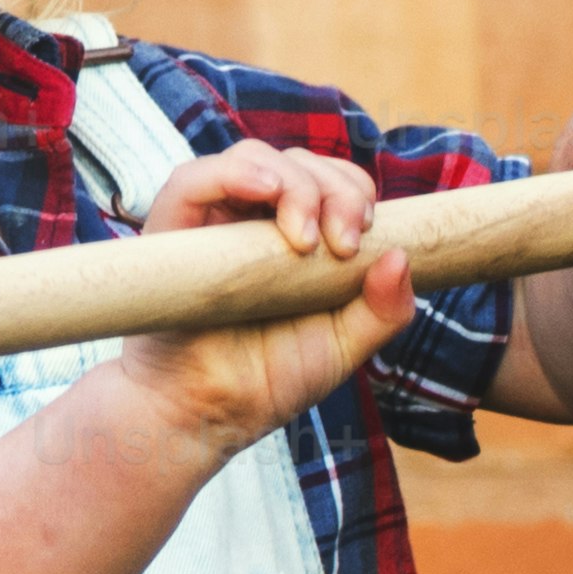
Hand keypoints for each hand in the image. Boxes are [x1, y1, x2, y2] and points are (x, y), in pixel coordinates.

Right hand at [120, 139, 409, 449]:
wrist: (209, 415)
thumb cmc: (270, 378)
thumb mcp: (346, 346)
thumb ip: (384, 310)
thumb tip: (401, 256)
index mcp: (294, 234)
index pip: (331, 181)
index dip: (353, 192)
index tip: (366, 234)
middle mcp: (253, 218)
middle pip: (299, 163)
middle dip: (334, 190)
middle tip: (343, 243)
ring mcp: (212, 219)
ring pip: (254, 158)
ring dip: (293, 184)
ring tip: (305, 235)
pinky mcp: (171, 228)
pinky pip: (193, 179)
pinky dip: (232, 172)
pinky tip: (264, 188)